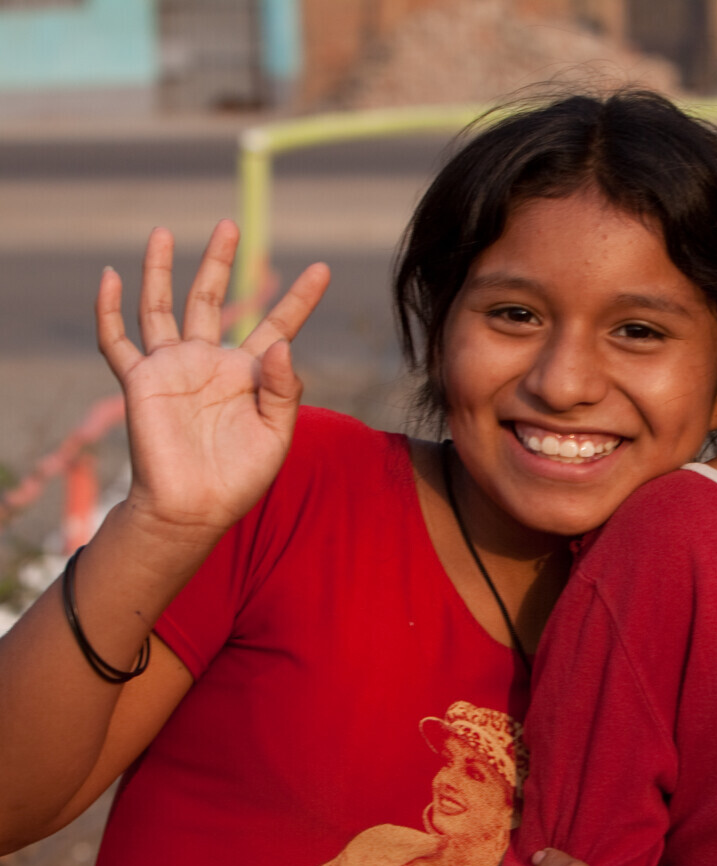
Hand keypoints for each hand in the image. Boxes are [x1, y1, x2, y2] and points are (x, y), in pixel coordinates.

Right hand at [97, 222, 329, 542]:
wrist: (195, 507)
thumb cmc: (241, 477)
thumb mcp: (276, 434)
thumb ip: (284, 389)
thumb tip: (282, 345)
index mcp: (251, 373)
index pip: (278, 324)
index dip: (299, 299)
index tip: (323, 269)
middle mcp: (211, 362)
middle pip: (213, 299)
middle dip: (220, 262)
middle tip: (231, 225)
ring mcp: (173, 368)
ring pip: (162, 307)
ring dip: (161, 271)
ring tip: (162, 232)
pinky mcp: (141, 381)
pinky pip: (117, 340)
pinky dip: (109, 309)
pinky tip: (111, 276)